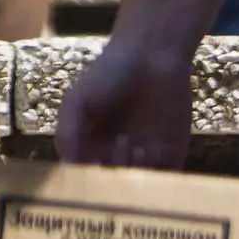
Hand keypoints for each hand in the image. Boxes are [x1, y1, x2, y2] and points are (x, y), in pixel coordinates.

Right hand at [53, 31, 196, 170]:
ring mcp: (145, 156)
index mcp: (92, 143)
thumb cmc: (109, 72)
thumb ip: (67, 131)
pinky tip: (148, 148)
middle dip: (109, 175)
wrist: (152, 55)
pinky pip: (164, 177)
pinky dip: (156, 172)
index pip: (85, 174)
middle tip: (112, 151)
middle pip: (111, 182)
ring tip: (130, 143)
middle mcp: (117, 154)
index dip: (83, 178)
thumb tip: (67, 166)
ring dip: (132, 171)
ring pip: (136, 183)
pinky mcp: (171, 154)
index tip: (85, 173)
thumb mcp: (78, 99)